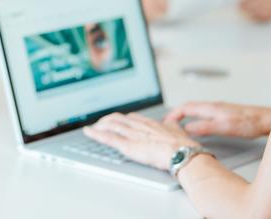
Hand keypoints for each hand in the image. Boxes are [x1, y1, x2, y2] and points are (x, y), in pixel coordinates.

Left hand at [83, 112, 197, 169]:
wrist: (181, 152)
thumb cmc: (181, 145)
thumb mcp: (176, 129)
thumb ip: (171, 125)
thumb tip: (171, 123)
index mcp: (149, 122)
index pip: (130, 117)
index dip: (121, 119)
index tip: (116, 121)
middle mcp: (138, 125)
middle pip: (117, 119)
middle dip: (107, 121)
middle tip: (101, 124)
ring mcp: (132, 134)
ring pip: (110, 126)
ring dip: (99, 126)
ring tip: (93, 128)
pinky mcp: (128, 145)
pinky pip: (108, 137)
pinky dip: (95, 134)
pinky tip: (89, 132)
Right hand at [165, 101, 270, 138]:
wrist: (266, 120)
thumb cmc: (250, 123)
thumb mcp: (225, 127)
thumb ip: (205, 127)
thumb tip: (188, 128)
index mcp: (211, 108)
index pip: (186, 107)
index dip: (174, 114)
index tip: (166, 122)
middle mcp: (214, 106)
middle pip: (189, 107)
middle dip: (176, 114)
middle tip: (168, 123)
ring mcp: (220, 109)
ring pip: (197, 109)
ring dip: (185, 115)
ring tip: (179, 124)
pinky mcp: (225, 113)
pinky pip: (204, 113)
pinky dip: (195, 117)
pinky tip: (199, 124)